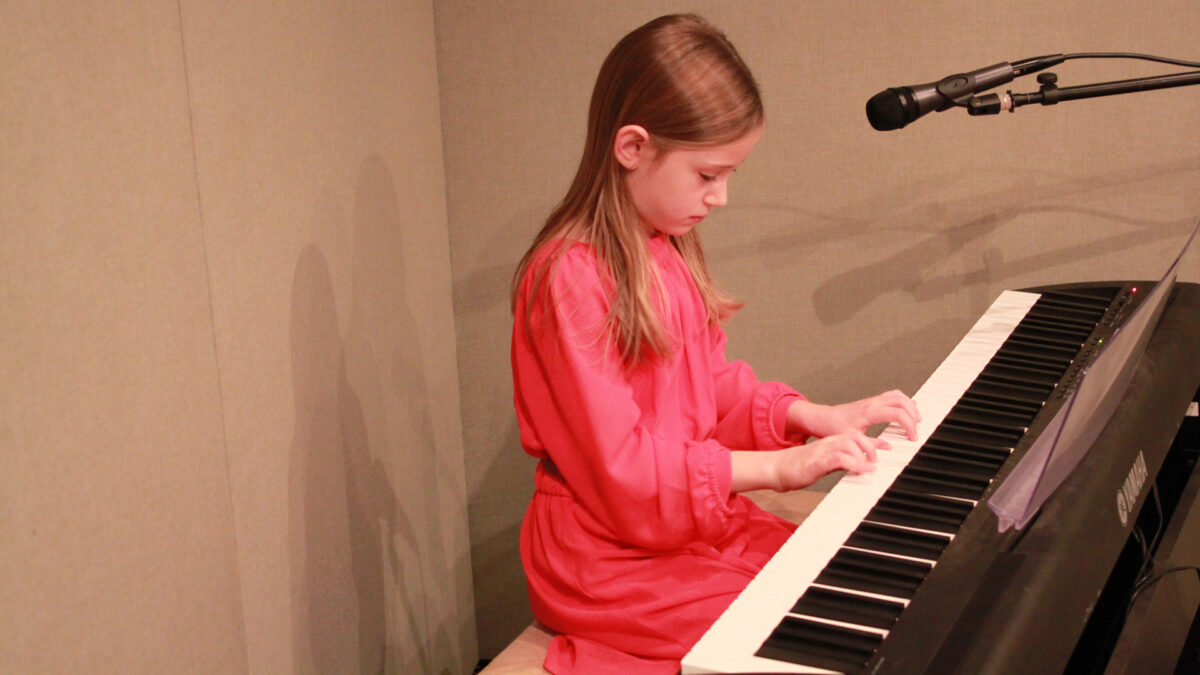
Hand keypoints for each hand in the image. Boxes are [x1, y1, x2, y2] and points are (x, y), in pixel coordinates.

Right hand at [730, 431, 884, 492]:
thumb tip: (867, 464)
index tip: (889, 448)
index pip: (858, 436)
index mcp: (833, 442)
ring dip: (863, 455)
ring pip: (849, 444)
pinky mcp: (817, 461)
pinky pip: (839, 458)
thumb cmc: (802, 466)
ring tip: (871, 467)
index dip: (875, 442)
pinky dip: (854, 463)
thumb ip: (848, 460)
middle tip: (878, 461)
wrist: (776, 468)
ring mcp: (823, 450)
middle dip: (871, 446)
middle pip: (856, 436)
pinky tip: (861, 470)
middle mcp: (830, 443)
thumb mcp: (829, 462)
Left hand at [787, 389, 920, 440]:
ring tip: (916, 420)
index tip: (912, 437)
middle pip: (901, 401)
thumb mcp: (851, 440)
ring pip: (898, 395)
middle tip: (916, 429)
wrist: (822, 419)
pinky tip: (907, 410)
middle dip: (913, 414)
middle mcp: (872, 403)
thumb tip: (887, 449)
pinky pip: (892, 396)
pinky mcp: (871, 402)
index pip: (897, 413)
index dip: (909, 425)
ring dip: (910, 406)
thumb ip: (869, 445)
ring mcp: (872, 401)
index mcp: (869, 412)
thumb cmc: (833, 428)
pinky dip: (903, 402)